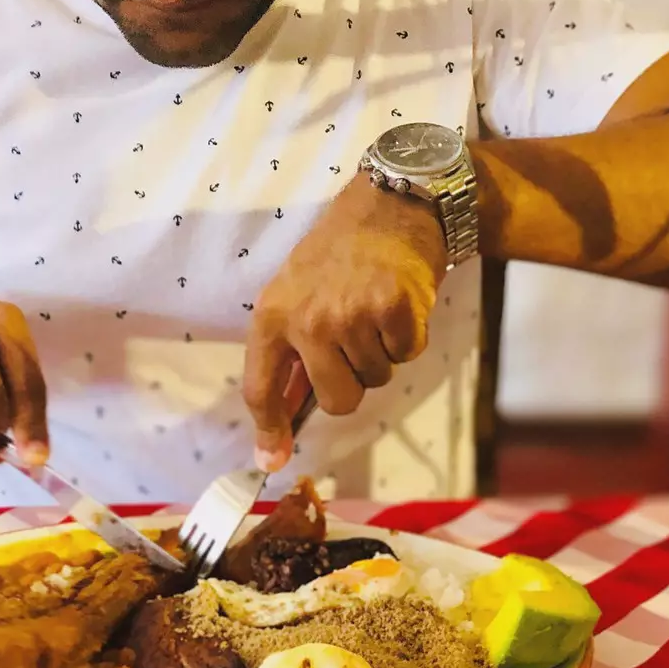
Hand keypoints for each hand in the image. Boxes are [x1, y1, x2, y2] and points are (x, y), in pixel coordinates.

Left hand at [244, 178, 447, 470]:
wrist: (390, 207)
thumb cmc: (338, 256)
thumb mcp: (294, 295)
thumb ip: (287, 359)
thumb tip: (276, 437)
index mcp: (272, 317)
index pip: (261, 389)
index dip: (269, 430)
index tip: (271, 460)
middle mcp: (308, 320)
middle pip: (336, 400)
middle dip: (351, 383)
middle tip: (354, 342)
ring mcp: (351, 315)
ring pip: (376, 379)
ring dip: (381, 354)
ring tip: (373, 311)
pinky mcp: (393, 310)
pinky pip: (405, 355)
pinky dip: (407, 337)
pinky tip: (397, 304)